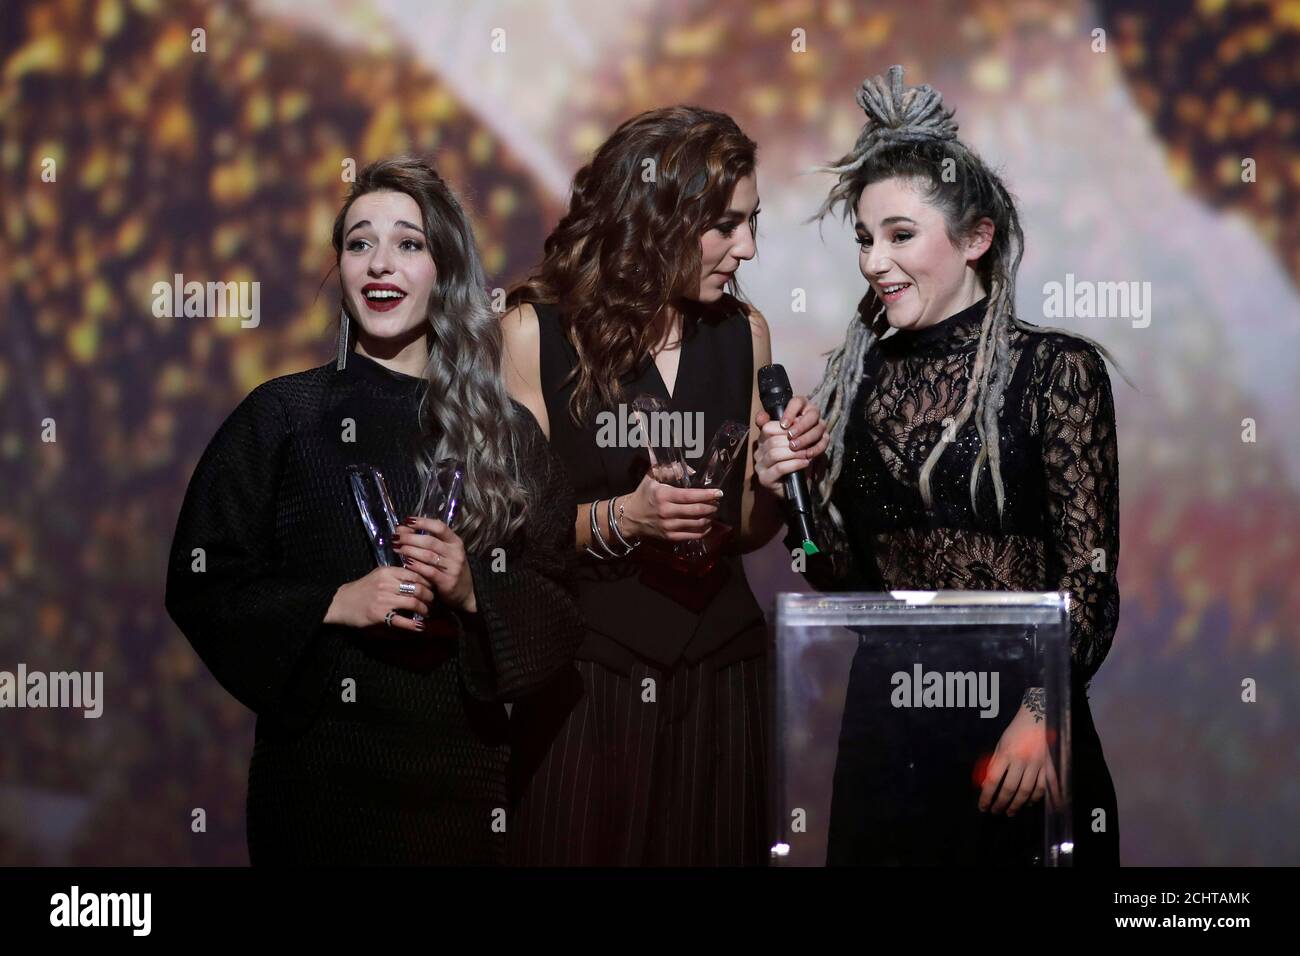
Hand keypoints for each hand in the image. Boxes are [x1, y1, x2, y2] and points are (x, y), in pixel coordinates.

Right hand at [323, 565, 431, 633]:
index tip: (433, 588)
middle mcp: (387, 584)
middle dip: (430, 597)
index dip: (428, 582)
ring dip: (425, 610)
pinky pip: (402, 620)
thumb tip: (421, 576)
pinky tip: (420, 626)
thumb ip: (397, 574)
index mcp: (388, 572)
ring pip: (414, 603)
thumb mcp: (379, 575)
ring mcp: (383, 600)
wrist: (341, 602)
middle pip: (418, 589)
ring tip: (427, 613)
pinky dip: (414, 625)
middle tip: (434, 603)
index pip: (416, 574)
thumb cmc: (363, 588)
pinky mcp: (380, 615)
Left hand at [393, 517, 477, 612]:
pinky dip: (416, 566)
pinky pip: (429, 572)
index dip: (423, 522)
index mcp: (455, 542)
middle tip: (395, 537)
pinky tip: (406, 563)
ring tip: (397, 548)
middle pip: (430, 541)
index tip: (407, 521)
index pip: (440, 527)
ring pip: (428, 555)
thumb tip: (405, 529)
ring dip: (410, 550)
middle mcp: (456, 553)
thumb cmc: (450, 568)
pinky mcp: (448, 581)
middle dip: (410, 537)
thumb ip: (430, 542)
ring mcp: (453, 567)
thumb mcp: (446, 552)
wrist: (466, 592)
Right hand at [620, 469, 723, 542]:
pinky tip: (707, 524)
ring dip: (709, 517)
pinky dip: (703, 531)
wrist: (629, 517)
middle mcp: (667, 512)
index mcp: (663, 495)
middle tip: (717, 503)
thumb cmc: (643, 495)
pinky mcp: (669, 537)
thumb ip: (669, 469)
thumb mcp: (651, 477)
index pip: (690, 496)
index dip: (707, 495)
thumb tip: (691, 470)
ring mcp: (668, 526)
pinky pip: (691, 535)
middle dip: (711, 506)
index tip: (719, 493)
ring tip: (713, 512)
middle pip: (696, 510)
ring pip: (696, 523)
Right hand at [754, 395, 827, 497]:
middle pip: (772, 440)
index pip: (766, 427)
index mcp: (763, 441)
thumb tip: (797, 418)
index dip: (784, 427)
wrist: (796, 489)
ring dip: (795, 453)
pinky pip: (780, 468)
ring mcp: (760, 467)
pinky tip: (805, 463)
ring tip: (808, 453)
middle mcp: (758, 452)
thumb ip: (792, 431)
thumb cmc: (796, 463)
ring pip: (775, 453)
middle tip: (808, 443)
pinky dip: (795, 464)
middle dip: (792, 441)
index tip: (799, 430)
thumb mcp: (796, 444)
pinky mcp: (765, 479)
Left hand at [978, 700, 1054, 815]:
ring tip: (1011, 812)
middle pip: (1011, 788)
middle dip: (1002, 803)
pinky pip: (1047, 785)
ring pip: (1029, 790)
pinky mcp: (1048, 765)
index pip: (993, 780)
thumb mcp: (999, 745)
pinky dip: (1041, 797)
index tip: (982, 806)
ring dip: (1019, 804)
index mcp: (1006, 754)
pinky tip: (1033, 805)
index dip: (987, 796)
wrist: (1035, 719)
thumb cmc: (1014, 732)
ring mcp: (1037, 764)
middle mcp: (1021, 760)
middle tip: (996, 812)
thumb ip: (994, 764)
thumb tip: (986, 784)